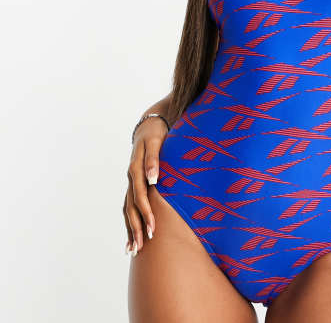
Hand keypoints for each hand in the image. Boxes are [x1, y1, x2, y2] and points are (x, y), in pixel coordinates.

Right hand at [122, 115, 168, 255]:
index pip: (140, 194)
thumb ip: (154, 159)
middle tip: (144, 245)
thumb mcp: (157, 141)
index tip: (153, 228)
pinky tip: (130, 240)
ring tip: (134, 250)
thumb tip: (152, 179)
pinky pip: (128, 207)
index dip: (146, 211)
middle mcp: (131, 177)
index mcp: (136, 167)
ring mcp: (131, 182)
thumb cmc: (157, 133)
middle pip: (131, 206)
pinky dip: (129, 223)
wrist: (149, 126)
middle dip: (137, 226)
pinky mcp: (133, 185)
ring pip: (128, 209)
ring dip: (131, 229)